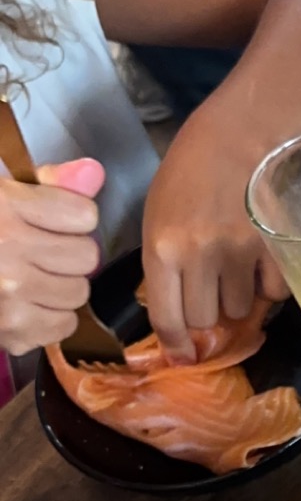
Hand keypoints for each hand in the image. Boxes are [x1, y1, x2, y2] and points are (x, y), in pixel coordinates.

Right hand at [0, 158, 102, 354]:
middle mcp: (8, 249)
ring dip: (60, 287)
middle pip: (86, 256)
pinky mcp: (9, 328)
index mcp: (4, 207)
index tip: (53, 220)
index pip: (83, 215)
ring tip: (31, 278)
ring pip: (77, 293)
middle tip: (40, 251)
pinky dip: (48, 319)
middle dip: (68, 253)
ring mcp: (9, 292)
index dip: (72, 217)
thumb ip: (47, 182)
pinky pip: (62, 326)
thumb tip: (92, 173)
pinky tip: (25, 303)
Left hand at [141, 110, 287, 360]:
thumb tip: (176, 310)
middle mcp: (200, 258)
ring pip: (240, 310)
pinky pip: (273, 293)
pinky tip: (263, 262)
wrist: (241, 133)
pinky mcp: (275, 250)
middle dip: (208, 312)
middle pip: (206, 320)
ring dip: (239, 299)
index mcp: (163, 248)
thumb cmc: (192, 168)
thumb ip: (163, 260)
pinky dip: (269, 286)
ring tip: (238, 269)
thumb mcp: (159, 212)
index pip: (167, 317)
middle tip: (211, 291)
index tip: (183, 355)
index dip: (175, 344)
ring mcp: (241, 255)